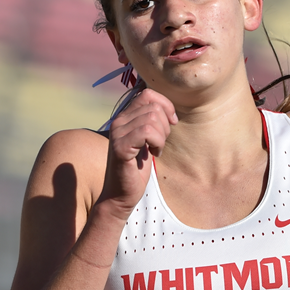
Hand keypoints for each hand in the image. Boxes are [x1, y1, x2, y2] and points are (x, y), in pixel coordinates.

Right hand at [99, 89, 177, 217]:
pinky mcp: (120, 147)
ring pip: (152, 118)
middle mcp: (118, 121)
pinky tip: (153, 153)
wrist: (121, 194)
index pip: (148, 94)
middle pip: (153, 107)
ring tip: (155, 148)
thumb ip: (150, 121)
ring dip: (162, 136)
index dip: (165, 106)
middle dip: (165, 125)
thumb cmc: (136, 169)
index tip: (171, 122)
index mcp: (124, 117)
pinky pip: (147, 132)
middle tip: (160, 142)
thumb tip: (166, 106)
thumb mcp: (146, 139)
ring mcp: (117, 133)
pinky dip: (157, 142)